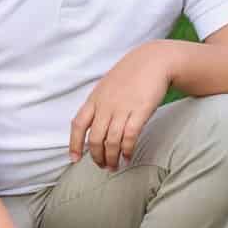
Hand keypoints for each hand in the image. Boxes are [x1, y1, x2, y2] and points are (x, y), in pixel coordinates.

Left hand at [70, 42, 173, 169]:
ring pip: (111, 141)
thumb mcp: (106, 87)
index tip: (74, 159)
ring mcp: (122, 108)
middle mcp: (105, 106)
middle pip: (95, 138)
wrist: (153, 61)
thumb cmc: (130, 75)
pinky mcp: (140, 111)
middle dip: (96, 156)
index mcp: (94, 100)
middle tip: (102, 166)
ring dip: (111, 157)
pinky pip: (130, 136)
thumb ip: (98, 105)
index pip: (78, 125)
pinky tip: (128, 156)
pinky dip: (127, 150)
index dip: (74, 144)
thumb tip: (93, 125)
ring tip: (115, 166)